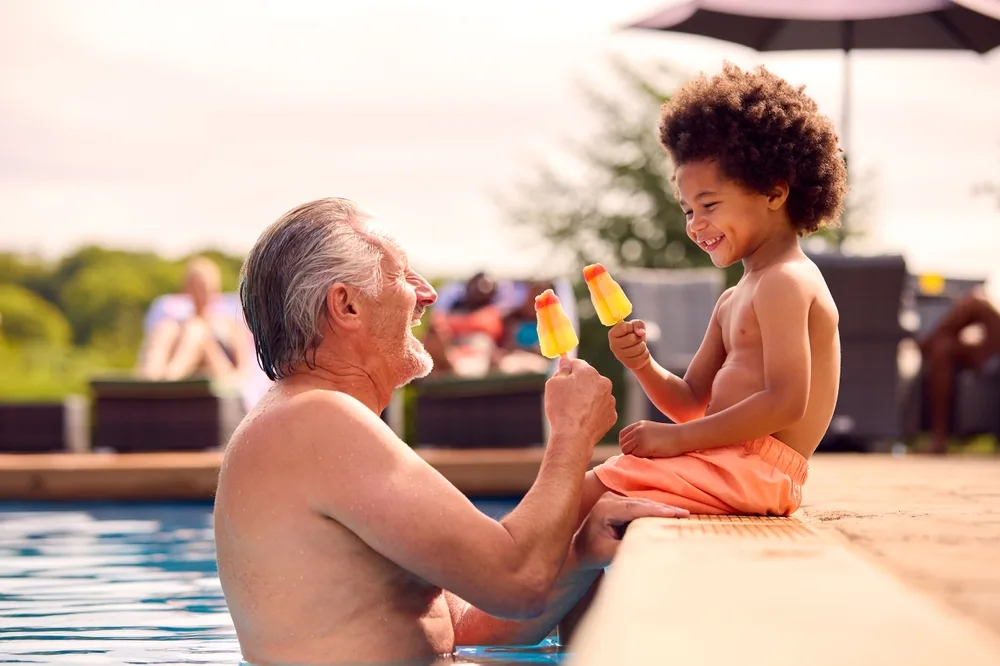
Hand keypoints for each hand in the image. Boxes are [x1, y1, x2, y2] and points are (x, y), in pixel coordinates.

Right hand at [545, 357, 615, 446]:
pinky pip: (601, 409)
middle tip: (566, 397)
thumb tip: (566, 361)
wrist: (573, 436)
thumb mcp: (554, 384)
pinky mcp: (611, 415)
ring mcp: (610, 400)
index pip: (577, 364)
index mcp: (589, 372)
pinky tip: (583, 419)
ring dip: (588, 398)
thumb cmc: (561, 408)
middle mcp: (604, 383)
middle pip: (589, 379)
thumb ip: (562, 370)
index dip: (567, 370)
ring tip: (574, 411)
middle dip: (579, 384)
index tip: (562, 377)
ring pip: (596, 394)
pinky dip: (593, 412)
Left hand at [572, 494, 687, 568]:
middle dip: (664, 509)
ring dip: (662, 510)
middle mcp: (609, 499)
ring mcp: (614, 498)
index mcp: (604, 509)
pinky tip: (671, 515)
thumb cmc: (593, 553)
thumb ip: (627, 549)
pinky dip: (655, 511)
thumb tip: (649, 547)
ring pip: (643, 504)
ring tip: (682, 515)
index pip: (635, 508)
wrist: (581, 549)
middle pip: (642, 504)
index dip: (656, 510)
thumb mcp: (608, 553)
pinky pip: (641, 506)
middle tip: (685, 515)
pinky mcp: (620, 502)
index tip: (676, 514)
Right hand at [608, 320, 650, 370]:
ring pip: (639, 348)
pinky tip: (640, 353)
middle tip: (636, 339)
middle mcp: (613, 345)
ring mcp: (620, 356)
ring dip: (643, 345)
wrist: (639, 352)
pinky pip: (642, 356)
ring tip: (638, 346)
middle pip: (632, 338)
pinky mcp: (628, 363)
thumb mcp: (636, 325)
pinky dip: (645, 353)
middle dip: (638, 337)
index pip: (623, 327)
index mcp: (612, 334)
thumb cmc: (635, 336)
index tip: (630, 330)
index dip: (631, 327)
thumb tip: (640, 333)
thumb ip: (638, 324)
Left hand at [619, 420, 683, 457]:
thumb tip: (629, 448)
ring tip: (646, 455)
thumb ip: (641, 435)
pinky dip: (639, 458)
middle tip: (641, 455)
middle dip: (629, 451)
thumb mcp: (653, 430)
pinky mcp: (644, 447)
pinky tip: (650, 456)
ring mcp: (640, 437)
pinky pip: (634, 456)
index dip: (626, 443)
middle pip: (623, 444)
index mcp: (639, 424)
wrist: (683, 436)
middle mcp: (637, 429)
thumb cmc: (671, 437)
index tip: (635, 449)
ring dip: (634, 455)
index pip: (622, 435)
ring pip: (626, 451)